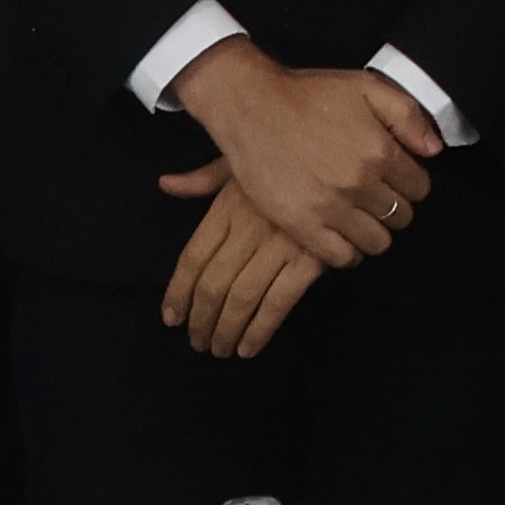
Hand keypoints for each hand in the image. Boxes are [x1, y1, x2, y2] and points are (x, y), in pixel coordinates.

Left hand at [157, 171, 329, 357]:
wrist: (338, 154)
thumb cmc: (287, 156)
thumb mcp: (241, 159)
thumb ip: (203, 179)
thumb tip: (165, 185)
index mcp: (227, 206)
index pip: (192, 258)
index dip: (178, 293)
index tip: (171, 318)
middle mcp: (247, 229)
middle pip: (213, 284)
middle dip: (201, 320)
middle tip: (198, 342)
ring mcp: (279, 245)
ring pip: (242, 298)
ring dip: (226, 330)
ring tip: (220, 349)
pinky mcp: (310, 259)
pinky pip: (279, 302)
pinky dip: (260, 329)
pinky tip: (249, 347)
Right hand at [180, 40, 437, 262]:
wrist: (251, 107)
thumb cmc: (309, 94)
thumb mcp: (366, 87)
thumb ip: (408, 116)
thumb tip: (435, 151)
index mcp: (380, 150)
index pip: (420, 188)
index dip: (410, 184)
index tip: (394, 179)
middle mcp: (360, 183)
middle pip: (401, 216)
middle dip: (393, 207)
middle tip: (374, 196)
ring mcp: (330, 207)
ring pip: (377, 242)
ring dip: (373, 232)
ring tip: (359, 217)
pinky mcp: (301, 225)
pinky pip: (342, 257)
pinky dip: (348, 251)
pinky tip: (340, 234)